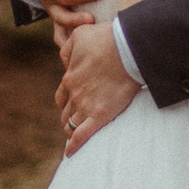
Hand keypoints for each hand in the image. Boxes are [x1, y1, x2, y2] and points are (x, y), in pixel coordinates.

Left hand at [56, 18, 139, 152]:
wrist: (126, 47)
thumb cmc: (106, 38)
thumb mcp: (79, 35)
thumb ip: (68, 48)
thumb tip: (65, 60)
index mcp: (70, 77)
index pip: (62, 95)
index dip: (67, 100)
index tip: (73, 104)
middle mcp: (74, 94)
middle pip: (66, 111)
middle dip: (70, 116)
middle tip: (76, 120)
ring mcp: (86, 106)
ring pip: (71, 124)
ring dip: (71, 130)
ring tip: (74, 136)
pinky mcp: (100, 115)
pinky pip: (82, 135)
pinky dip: (74, 145)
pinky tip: (70, 153)